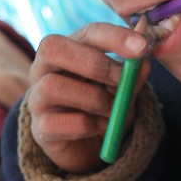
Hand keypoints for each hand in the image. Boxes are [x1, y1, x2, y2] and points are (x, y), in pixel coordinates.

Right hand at [26, 23, 150, 172]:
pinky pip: (53, 123)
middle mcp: (45, 69)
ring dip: (92, 99)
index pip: (86, 33)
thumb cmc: (104, 108)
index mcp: (69, 50)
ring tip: (112, 111)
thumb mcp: (123, 91)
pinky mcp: (39, 128)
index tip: (142, 47)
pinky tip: (99, 127)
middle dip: (94, 62)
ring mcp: (37, 98)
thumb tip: (143, 63)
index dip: (114, 36)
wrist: (90, 147)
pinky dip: (84, 126)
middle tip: (123, 79)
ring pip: (52, 86)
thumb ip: (131, 77)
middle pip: (53, 47)